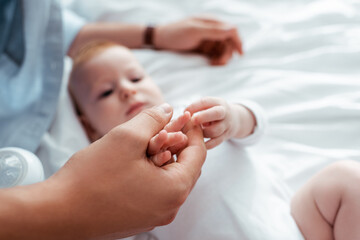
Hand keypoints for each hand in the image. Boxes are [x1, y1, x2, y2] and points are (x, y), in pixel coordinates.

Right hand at [1, 104, 205, 238]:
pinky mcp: (138, 218)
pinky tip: (135, 160)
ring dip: (162, 157)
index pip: (198, 155)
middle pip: (184, 167)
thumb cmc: (92, 176)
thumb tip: (168, 110)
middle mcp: (169, 208)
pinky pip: (155, 190)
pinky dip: (151, 172)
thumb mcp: (127, 137)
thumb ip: (153, 119)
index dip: (193, 131)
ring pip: (168, 178)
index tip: (185, 116)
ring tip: (146, 140)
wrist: (58, 213)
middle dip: (176, 143)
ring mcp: (154, 216)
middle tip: (163, 125)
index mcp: (174, 190)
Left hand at [155, 17, 242, 64]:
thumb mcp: (194, 31)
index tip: (240, 54)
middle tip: (218, 64)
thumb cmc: (175, 33)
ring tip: (213, 64)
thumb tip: (232, 29)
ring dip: (222, 57)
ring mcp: (208, 38)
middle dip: (227, 53)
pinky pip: (216, 54)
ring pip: (223, 49)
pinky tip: (211, 64)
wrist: (159, 40)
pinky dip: (216, 59)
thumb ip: (213, 30)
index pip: (231, 29)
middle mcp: (212, 29)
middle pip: (229, 41)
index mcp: (212, 21)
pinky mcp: (204, 47)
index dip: (238, 41)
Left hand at [185, 97, 255, 148]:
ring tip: (194, 133)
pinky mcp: (226, 136)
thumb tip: (183, 115)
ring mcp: (227, 125)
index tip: (185, 111)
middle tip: (192, 120)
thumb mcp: (209, 106)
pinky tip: (198, 144)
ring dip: (202, 132)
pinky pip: (216, 142)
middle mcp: (224, 113)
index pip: (206, 102)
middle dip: (203, 117)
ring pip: (214, 130)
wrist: (235, 120)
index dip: (194, 106)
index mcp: (218, 102)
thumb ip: (197, 109)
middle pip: (216, 113)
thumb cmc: (214, 112)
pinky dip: (206, 144)